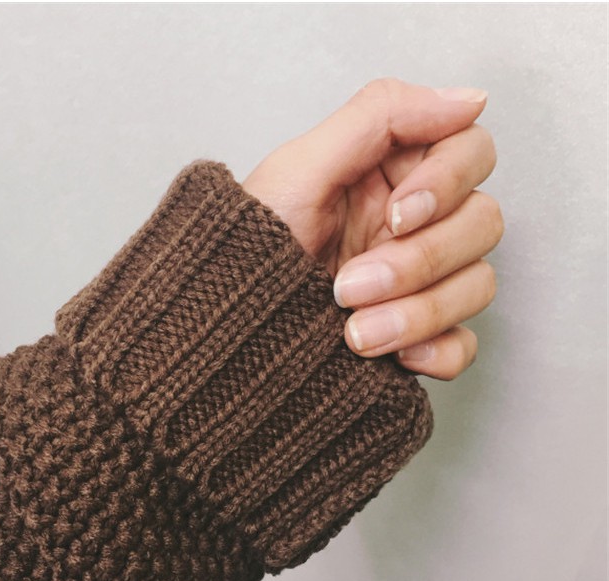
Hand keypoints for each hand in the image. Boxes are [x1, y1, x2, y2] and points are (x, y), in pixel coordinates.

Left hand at [242, 78, 502, 379]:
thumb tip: (467, 98)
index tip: (397, 213)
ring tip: (353, 333)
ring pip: (476, 285)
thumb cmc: (244, 246)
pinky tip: (394, 359)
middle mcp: (412, 225)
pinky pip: (461, 345)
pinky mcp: (413, 335)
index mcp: (390, 175)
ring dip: (419, 312)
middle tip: (349, 285)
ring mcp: (417, 282)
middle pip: (481, 223)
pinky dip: (437, 353)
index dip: (447, 182)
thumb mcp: (298, 169)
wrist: (223, 327)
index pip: (470, 153)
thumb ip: (379, 118)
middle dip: (417, 260)